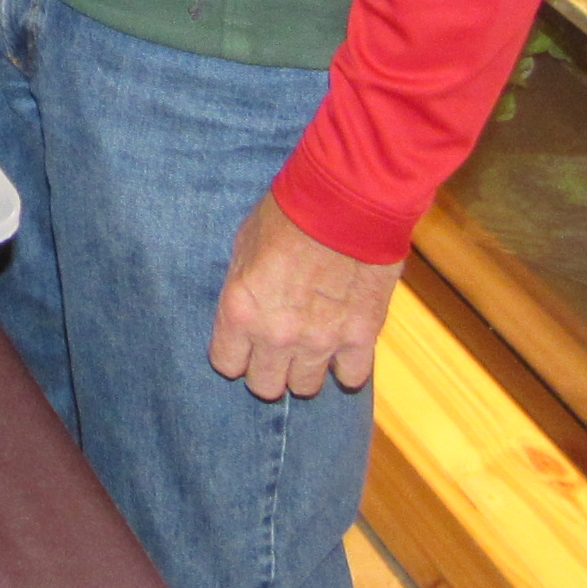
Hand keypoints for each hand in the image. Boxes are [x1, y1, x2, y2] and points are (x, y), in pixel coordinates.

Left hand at [207, 193, 401, 400]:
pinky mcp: (359, 337)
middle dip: (269, 369)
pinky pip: (352, 377)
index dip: (237, 355)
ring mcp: (319, 340)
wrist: (345, 200)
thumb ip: (243, 288)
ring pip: (306, 387)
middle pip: (265, 386)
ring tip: (312, 346)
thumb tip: (248, 305)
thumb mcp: (245, 246)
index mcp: (240, 311)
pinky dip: (348, 366)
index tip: (246, 345)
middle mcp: (276, 335)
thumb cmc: (289, 213)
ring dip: (307, 368)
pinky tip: (344, 347)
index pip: (227, 365)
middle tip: (279, 349)